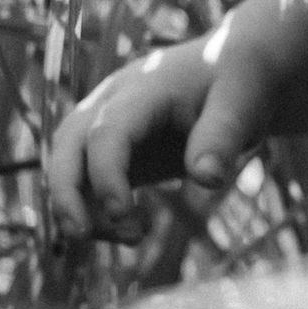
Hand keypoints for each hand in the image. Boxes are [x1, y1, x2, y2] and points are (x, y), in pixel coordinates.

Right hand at [44, 23, 276, 236]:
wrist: (236, 69)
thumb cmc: (239, 82)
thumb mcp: (242, 101)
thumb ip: (223, 136)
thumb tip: (207, 180)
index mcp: (143, 88)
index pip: (107, 131)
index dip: (106, 175)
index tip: (124, 217)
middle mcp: (113, 102)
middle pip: (67, 144)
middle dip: (64, 192)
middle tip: (81, 236)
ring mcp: (109, 124)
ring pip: (68, 163)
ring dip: (78, 205)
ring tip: (128, 239)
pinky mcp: (116, 148)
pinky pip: (87, 179)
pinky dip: (94, 209)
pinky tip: (128, 234)